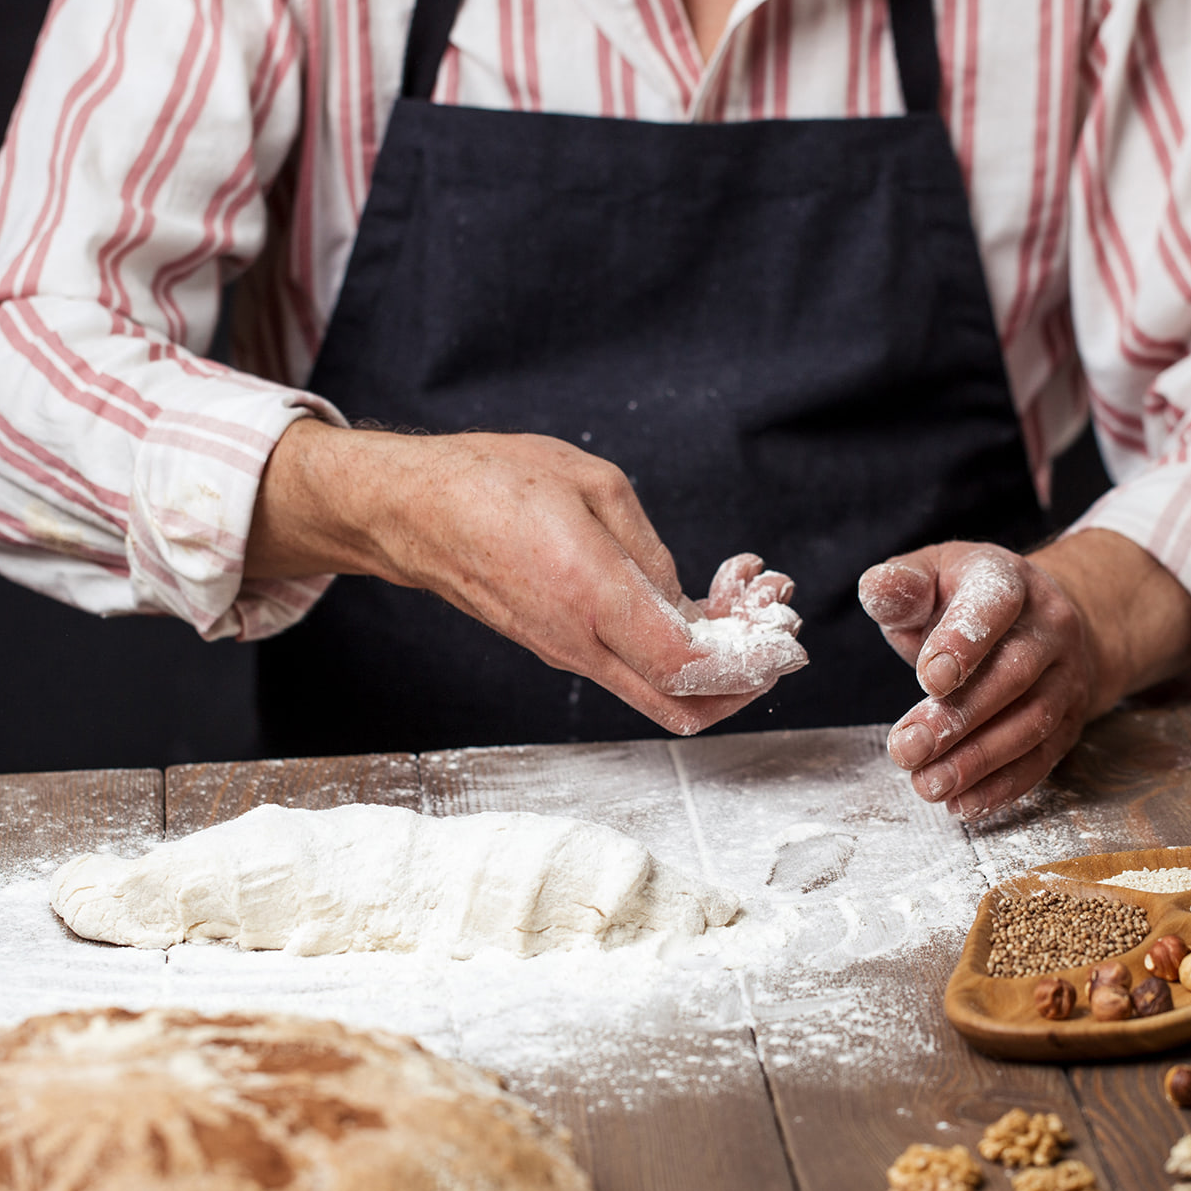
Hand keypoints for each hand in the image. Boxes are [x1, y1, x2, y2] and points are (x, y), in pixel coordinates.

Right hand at [248, 420, 804, 732]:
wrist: (411, 513)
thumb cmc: (490, 484)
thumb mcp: (592, 486)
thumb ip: (650, 551)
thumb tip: (688, 602)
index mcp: (591, 597)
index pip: (688, 666)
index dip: (748, 661)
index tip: (780, 633)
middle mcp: (579, 642)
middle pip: (680, 706)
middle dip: (742, 679)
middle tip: (770, 626)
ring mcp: (566, 653)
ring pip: (658, 690)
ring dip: (711, 657)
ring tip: (739, 594)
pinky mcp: (558, 648)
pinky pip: (630, 667)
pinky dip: (673, 645)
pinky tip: (692, 597)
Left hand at [859, 531, 1190, 816]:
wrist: (1038, 622)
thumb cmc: (966, 600)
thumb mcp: (931, 576)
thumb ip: (901, 586)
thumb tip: (878, 589)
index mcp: (1009, 582)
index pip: (994, 604)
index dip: (964, 642)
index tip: (929, 680)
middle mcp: (1050, 627)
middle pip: (1013, 674)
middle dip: (958, 718)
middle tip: (906, 749)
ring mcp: (1066, 677)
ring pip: (1030, 723)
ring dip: (977, 761)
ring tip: (927, 783)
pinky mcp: (1068, 722)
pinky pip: (1041, 759)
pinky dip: (1002, 787)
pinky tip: (962, 803)